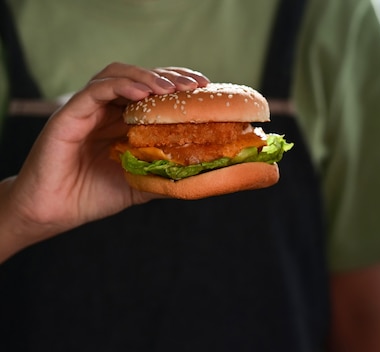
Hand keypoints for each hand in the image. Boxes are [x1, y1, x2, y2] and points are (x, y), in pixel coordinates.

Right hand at [0, 62, 209, 262]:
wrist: (52, 212)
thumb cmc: (92, 196)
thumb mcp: (139, 184)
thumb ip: (165, 176)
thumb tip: (201, 177)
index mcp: (122, 121)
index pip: (153, 90)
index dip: (178, 84)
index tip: (204, 88)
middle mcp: (106, 109)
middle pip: (139, 77)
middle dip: (170, 76)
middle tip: (195, 84)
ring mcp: (87, 109)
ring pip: (117, 75)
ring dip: (147, 77)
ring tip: (170, 88)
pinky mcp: (68, 115)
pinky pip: (94, 91)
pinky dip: (120, 86)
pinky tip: (141, 92)